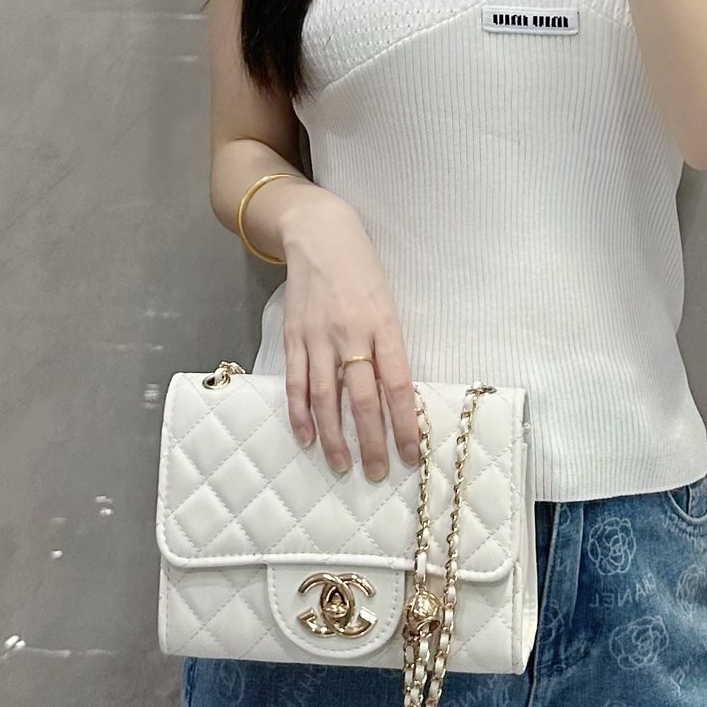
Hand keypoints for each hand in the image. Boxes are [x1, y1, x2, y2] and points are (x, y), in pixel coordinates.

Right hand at [278, 190, 422, 480]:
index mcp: (384, 325)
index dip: (406, 424)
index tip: (412, 454)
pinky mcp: (293, 336)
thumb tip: (399, 398)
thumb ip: (391, 347)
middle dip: (372, 441)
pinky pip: (296, 383)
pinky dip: (300, 414)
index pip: (399, 385)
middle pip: (364, 398)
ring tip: (343, 465)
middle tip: (378, 472)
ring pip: (327, 397)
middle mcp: (351, 334)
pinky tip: (307, 438)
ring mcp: (318, 337)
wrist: (320, 234)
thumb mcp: (389, 302)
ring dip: (335, 436)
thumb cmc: (364, 270)